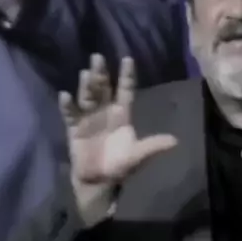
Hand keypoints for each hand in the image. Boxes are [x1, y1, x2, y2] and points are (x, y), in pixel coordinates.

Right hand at [59, 54, 176, 220]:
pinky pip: (71, 114)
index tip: (127, 59)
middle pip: (103, 89)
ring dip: (86, 86)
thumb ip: (153, 146)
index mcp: (121, 115)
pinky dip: (68, 106)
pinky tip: (65, 96)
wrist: (99, 182)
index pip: (125, 91)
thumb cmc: (120, 167)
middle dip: (101, 74)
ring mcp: (89, 118)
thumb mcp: (138, 156)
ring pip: (87, 97)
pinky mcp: (75, 128)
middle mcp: (105, 112)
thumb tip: (175, 141)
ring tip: (86, 74)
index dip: (127, 77)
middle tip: (98, 58)